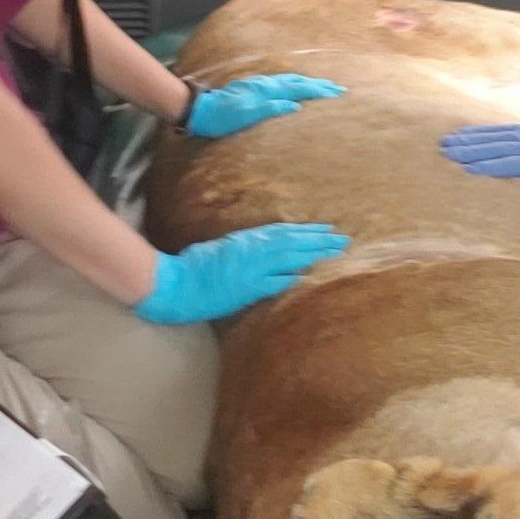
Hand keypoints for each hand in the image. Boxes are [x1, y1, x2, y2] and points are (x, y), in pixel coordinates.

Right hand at [137, 224, 350, 324]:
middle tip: (343, 239)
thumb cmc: (192, 267)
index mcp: (246, 240)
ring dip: (313, 254)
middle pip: (292, 242)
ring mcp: (250, 269)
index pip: (283, 232)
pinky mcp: (246, 288)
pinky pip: (274, 281)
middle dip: (319, 240)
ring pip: (289, 257)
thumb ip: (245, 248)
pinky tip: (309, 275)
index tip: (326, 230)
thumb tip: (263, 250)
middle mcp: (251, 251)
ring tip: (335, 251)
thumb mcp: (222, 249)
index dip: (306, 231)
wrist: (176, 285)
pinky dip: (291, 277)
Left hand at [189, 73, 346, 138]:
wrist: (200, 109)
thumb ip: (270, 108)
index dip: (319, 90)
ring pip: (290, 79)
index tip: (337, 92)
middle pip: (298, 81)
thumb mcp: (245, 116)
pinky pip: (282, 82)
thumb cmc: (222, 117)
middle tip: (338, 88)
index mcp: (267, 90)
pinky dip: (295, 83)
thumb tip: (295, 105)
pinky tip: (295, 86)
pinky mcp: (254, 87)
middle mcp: (265, 84)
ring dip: (308, 82)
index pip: (298, 88)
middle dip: (319, 84)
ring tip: (322, 85)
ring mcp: (259, 84)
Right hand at [438, 99, 519, 202]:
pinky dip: (485, 132)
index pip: (513, 164)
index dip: (489, 166)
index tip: (465, 169)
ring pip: (496, 137)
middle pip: (497, 148)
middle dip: (470, 150)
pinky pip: (504, 131)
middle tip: (443, 151)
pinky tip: (472, 133)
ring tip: (447, 140)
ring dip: (471, 139)